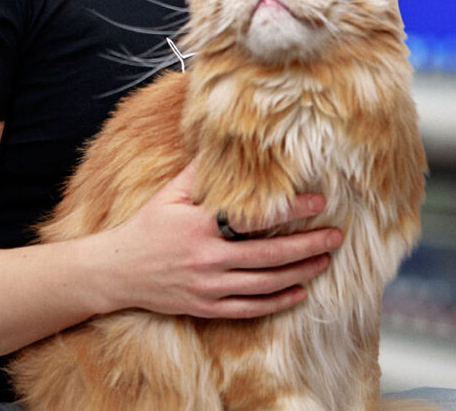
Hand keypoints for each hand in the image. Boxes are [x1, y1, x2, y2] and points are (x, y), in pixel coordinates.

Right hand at [104, 161, 341, 319]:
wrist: (119, 270)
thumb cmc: (146, 227)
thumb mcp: (168, 194)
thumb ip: (199, 174)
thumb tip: (223, 147)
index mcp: (198, 225)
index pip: (254, 217)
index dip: (289, 209)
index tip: (317, 201)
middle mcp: (206, 258)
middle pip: (268, 256)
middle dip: (307, 246)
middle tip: (335, 236)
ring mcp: (209, 287)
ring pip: (265, 283)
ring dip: (300, 272)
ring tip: (324, 260)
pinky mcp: (207, 307)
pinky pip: (251, 308)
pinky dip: (278, 301)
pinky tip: (299, 292)